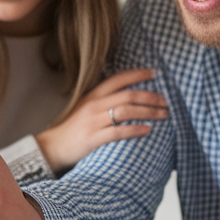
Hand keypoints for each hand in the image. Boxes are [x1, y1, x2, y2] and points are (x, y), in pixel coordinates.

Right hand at [35, 69, 166, 172]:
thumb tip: (129, 96)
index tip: (154, 73)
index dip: (137, 74)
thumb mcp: (86, 107)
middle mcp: (94, 105)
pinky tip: (148, 130)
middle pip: (128, 95)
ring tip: (163, 114)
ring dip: (148, 112)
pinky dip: (135, 130)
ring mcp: (94, 121)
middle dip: (150, 97)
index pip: (118, 79)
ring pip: (126, 111)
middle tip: (165, 101)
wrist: (54, 146)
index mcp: (93, 95)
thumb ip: (104, 100)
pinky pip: (119, 132)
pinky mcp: (94, 137)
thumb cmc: (73, 127)